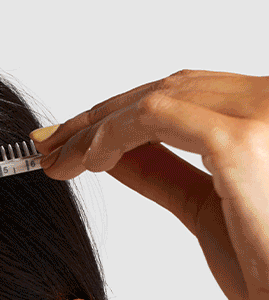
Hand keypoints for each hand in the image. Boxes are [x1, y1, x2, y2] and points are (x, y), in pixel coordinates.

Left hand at [30, 70, 268, 299]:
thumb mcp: (208, 209)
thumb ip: (164, 173)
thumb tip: (116, 154)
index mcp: (265, 117)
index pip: (186, 97)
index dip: (124, 113)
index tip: (75, 140)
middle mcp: (268, 103)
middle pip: (170, 91)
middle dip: (102, 116)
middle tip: (52, 144)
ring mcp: (260, 115)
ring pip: (159, 98)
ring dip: (98, 126)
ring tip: (59, 157)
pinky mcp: (241, 141)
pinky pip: (156, 118)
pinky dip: (113, 134)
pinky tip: (88, 160)